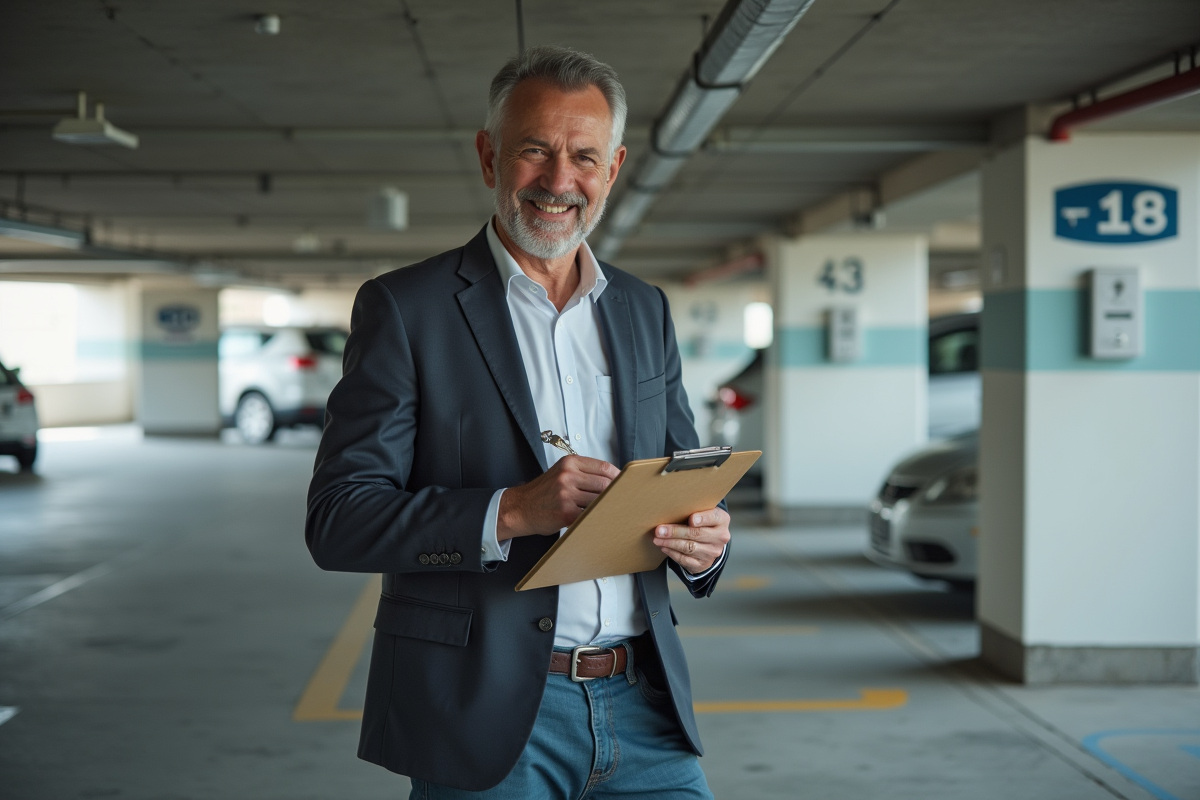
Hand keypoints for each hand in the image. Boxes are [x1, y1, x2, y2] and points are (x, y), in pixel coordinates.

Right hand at [497, 456, 619, 539]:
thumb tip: (613, 480)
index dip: (617, 477)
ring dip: (606, 507)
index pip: (603, 467)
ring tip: (610, 510)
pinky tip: (598, 519)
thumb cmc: (543, 492)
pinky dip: (596, 517)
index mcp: (569, 463)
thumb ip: (583, 473)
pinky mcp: (566, 512)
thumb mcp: (561, 473)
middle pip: (604, 484)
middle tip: (621, 500)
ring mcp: (566, 494)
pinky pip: (590, 514)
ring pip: (599, 500)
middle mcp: (568, 476)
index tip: (624, 484)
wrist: (520, 507)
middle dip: (614, 494)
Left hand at [653, 507, 729, 573]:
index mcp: (722, 520)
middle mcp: (720, 537)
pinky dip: (672, 553)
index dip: (703, 519)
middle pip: (696, 534)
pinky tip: (664, 547)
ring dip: (670, 543)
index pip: (714, 517)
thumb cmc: (703, 523)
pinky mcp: (702, 564)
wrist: (709, 544)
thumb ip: (694, 509)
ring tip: (657, 538)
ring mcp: (712, 552)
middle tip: (660, 530)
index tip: (691, 519)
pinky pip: (685, 559)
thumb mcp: (704, 512)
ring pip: (689, 547)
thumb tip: (672, 508)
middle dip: (675, 532)